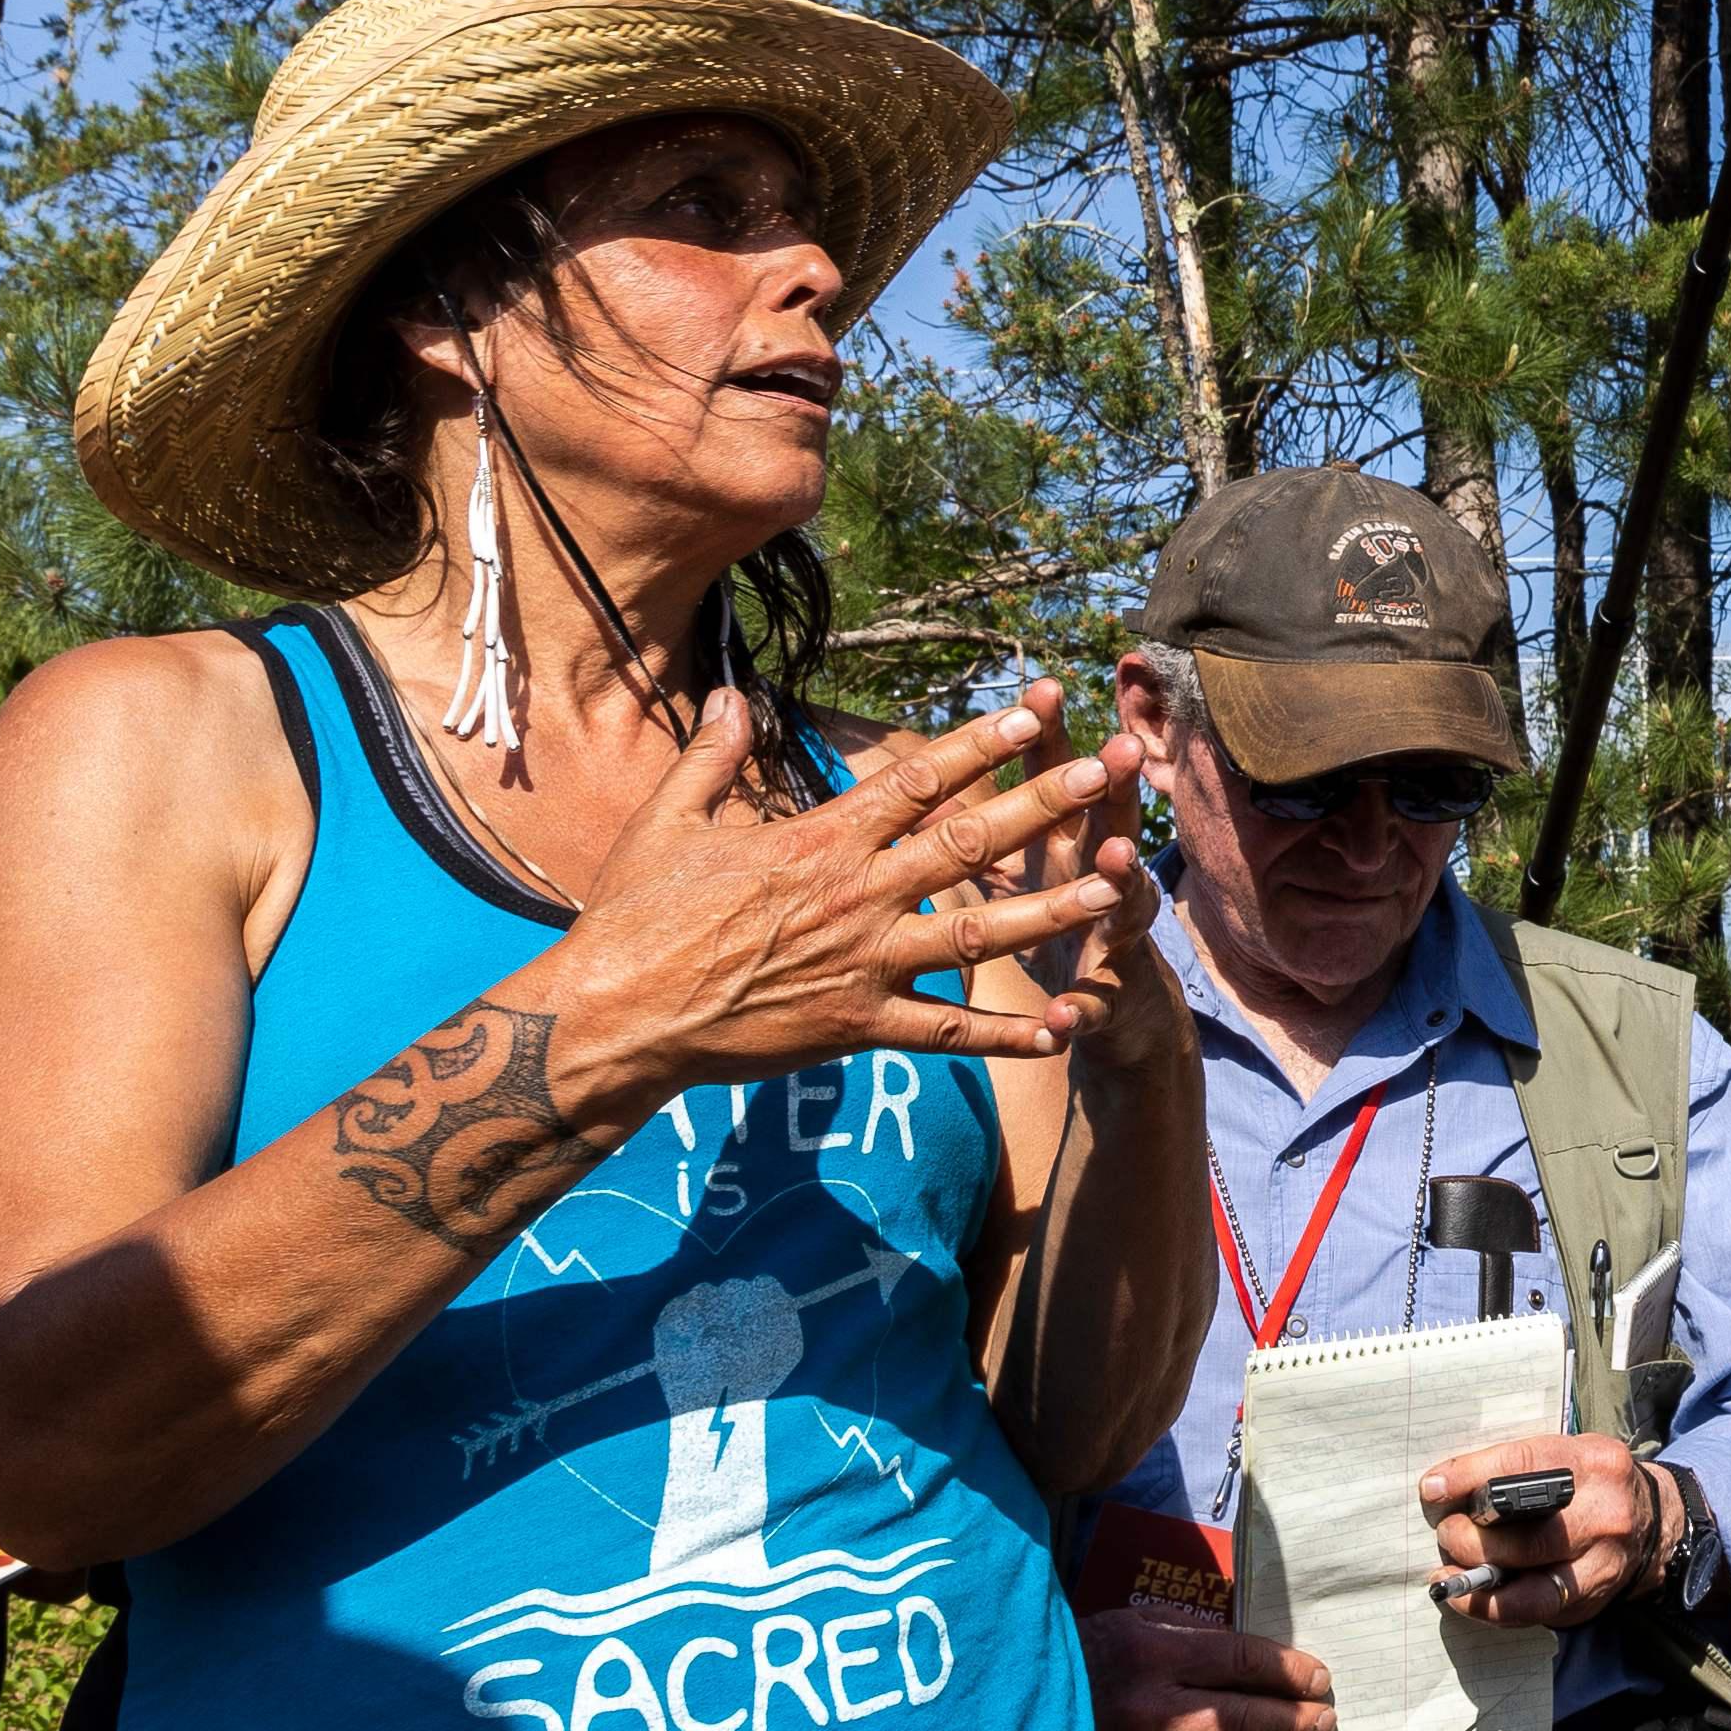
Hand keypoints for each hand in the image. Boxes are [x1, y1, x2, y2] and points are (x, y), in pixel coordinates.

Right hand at [555, 681, 1144, 1100]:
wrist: (615, 1015)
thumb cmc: (634, 915)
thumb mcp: (665, 819)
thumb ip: (709, 755)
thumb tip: (729, 694)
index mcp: (817, 840)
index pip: (916, 779)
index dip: (981, 742)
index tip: (1036, 708)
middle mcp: (854, 895)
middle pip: (968, 843)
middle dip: (1045, 804)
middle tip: (1110, 772)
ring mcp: (863, 963)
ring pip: (978, 934)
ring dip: (1052, 911)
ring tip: (1116, 888)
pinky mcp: (857, 1026)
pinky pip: (945, 1033)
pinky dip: (1005, 1035)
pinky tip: (1063, 1029)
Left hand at [1006, 709, 1168, 1020]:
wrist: (1115, 1007)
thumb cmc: (1056, 920)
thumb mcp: (1025, 867)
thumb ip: (985, 823)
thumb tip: (928, 774)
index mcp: (1066, 843)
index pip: (1057, 778)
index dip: (1051, 737)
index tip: (1046, 688)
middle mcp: (1098, 880)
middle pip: (1109, 824)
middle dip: (1114, 788)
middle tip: (1121, 749)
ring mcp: (1112, 938)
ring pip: (1121, 906)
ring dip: (1120, 883)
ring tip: (1115, 861)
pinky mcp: (1111, 999)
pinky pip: (1097, 1005)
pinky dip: (1083, 1009)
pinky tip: (1064, 1015)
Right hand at [1082, 1607, 1331, 1730]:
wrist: (1010, 1705)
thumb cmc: (1079, 1658)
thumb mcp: (1130, 1624)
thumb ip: (1189, 1634)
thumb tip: (1252, 1657)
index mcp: (1150, 1656)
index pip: (1242, 1661)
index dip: (1289, 1672)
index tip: (1319, 1680)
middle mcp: (1146, 1712)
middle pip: (1242, 1721)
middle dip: (1293, 1721)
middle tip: (1320, 1721)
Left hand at [1417, 1431, 1658, 1629]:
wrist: (1654, 1525)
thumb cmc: (1591, 1486)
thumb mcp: (1568, 1456)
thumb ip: (1516, 1468)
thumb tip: (1442, 1488)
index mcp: (1594, 1463)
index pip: (1524, 1465)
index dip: (1471, 1477)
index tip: (1434, 1488)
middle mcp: (1604, 1514)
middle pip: (1526, 1534)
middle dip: (1471, 1537)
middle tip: (1446, 1532)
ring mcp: (1601, 1563)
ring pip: (1528, 1583)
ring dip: (1475, 1577)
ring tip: (1449, 1568)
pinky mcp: (1588, 1600)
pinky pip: (1531, 1611)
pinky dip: (1490, 1607)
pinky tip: (1466, 1596)